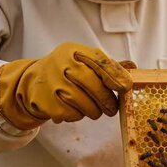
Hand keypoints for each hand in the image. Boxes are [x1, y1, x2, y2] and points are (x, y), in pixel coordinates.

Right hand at [0, 42, 131, 129]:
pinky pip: (71, 114)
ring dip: (94, 110)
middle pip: (93, 84)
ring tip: (94, 109)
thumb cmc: (68, 72)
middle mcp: (61, 64)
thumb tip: (134, 68)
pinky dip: (77, 115)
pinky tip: (74, 109)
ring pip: (83, 103)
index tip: (126, 87)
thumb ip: (108, 66)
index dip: (115, 75)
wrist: (32, 82)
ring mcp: (51, 82)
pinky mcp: (45, 101)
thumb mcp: (85, 62)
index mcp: (74, 51)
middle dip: (107, 100)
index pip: (99, 60)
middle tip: (112, 109)